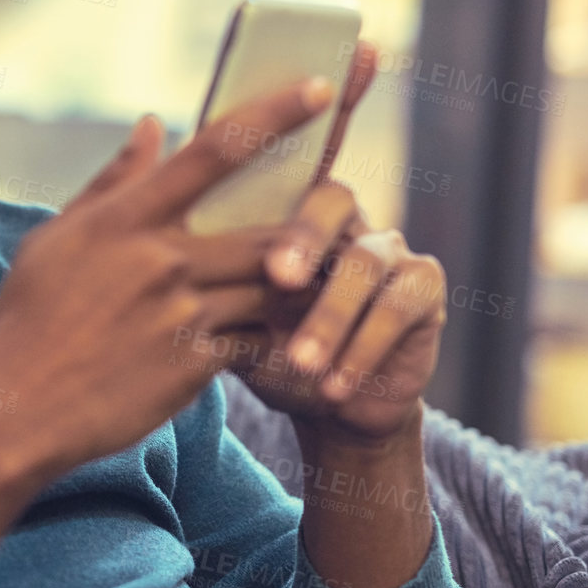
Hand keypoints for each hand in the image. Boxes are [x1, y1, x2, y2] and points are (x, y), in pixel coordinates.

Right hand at [0, 77, 337, 479]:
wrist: (15, 410)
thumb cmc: (28, 319)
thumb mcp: (57, 240)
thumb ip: (113, 182)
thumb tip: (151, 124)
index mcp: (124, 218)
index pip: (214, 149)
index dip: (275, 114)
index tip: (319, 88)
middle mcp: (159, 259)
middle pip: (267, 228)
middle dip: (306, 229)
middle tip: (330, 225)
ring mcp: (180, 313)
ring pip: (271, 285)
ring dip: (290, 285)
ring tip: (303, 285)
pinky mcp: (194, 366)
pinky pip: (256, 338)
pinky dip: (265, 334)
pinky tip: (257, 336)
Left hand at [230, 186, 446, 445]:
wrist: (330, 408)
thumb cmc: (271, 354)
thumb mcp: (231, 326)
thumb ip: (206, 292)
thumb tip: (162, 272)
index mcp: (293, 214)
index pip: (282, 179)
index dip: (259, 192)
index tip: (227, 235)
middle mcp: (346, 219)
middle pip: (333, 200)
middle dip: (304, 237)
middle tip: (279, 278)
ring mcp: (391, 248)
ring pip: (365, 263)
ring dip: (332, 318)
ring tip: (304, 363)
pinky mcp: (425, 287)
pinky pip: (397, 307)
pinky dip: (363, 349)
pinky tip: (334, 386)